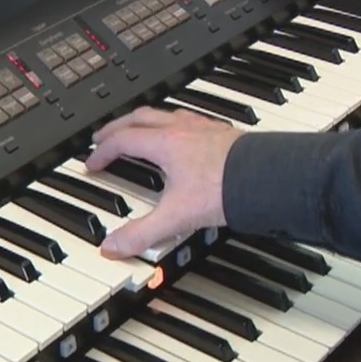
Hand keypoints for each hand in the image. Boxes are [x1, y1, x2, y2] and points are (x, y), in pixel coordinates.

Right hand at [86, 106, 243, 258]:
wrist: (267, 179)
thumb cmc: (226, 189)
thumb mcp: (176, 217)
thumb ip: (142, 233)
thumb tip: (112, 246)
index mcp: (165, 143)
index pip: (122, 139)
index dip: (102, 151)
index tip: (92, 162)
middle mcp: (182, 130)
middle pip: (140, 118)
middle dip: (118, 127)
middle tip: (105, 137)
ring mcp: (204, 129)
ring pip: (167, 114)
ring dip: (148, 122)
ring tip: (142, 132)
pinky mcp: (223, 134)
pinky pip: (191, 121)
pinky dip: (177, 126)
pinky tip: (185, 140)